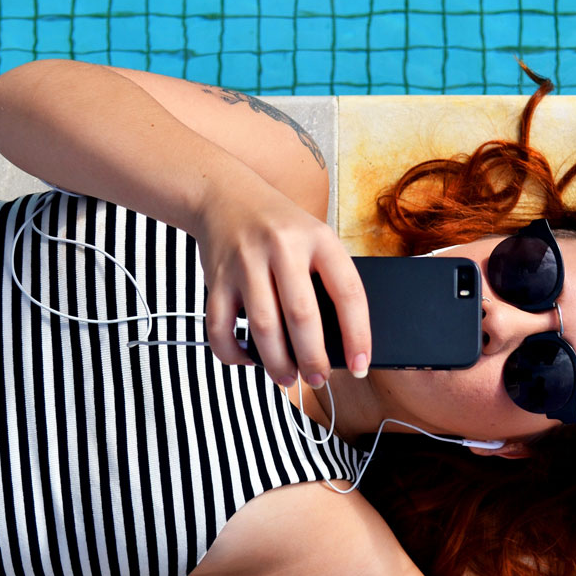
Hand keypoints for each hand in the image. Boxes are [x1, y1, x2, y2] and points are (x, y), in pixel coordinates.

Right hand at [195, 180, 370, 387]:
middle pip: (302, 316)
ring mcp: (246, 262)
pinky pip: (220, 327)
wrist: (225, 195)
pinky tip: (248, 358)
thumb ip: (326, 280)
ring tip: (287, 378)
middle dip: (313, 359)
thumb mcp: (314, 238)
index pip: (348, 292)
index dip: (358, 335)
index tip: (360, 366)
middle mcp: (283, 248)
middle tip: (319, 379)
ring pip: (263, 327)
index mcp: (318, 239)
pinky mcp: (215, 278)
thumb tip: (338, 344)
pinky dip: (233, 352)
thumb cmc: (281, 228)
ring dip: (277, 363)